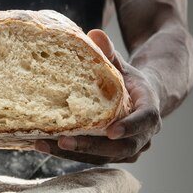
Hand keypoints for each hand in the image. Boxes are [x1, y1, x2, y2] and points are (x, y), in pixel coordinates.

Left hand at [34, 29, 161, 163]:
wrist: (142, 100)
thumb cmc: (129, 80)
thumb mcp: (121, 64)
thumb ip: (109, 52)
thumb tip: (94, 33)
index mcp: (149, 110)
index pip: (144, 120)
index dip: (130, 127)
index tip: (111, 131)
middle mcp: (143, 136)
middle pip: (120, 148)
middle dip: (91, 147)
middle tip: (64, 142)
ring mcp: (129, 150)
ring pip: (104, 158)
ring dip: (73, 155)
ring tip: (44, 145)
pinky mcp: (113, 157)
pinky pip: (93, 159)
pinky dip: (69, 155)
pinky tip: (44, 145)